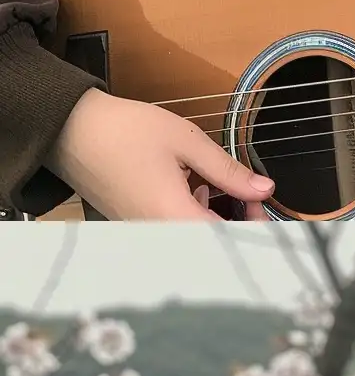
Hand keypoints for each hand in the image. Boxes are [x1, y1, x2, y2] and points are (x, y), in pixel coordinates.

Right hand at [51, 88, 271, 219]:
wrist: (69, 129)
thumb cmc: (123, 131)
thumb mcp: (187, 142)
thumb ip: (229, 171)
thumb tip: (264, 189)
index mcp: (173, 217)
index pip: (229, 241)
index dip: (256, 228)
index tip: (264, 204)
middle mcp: (157, 234)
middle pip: (213, 245)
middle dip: (239, 223)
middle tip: (250, 193)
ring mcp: (144, 233)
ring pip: (194, 239)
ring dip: (217, 219)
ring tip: (224, 188)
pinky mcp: (136, 226)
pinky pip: (174, 231)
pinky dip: (194, 215)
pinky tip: (197, 191)